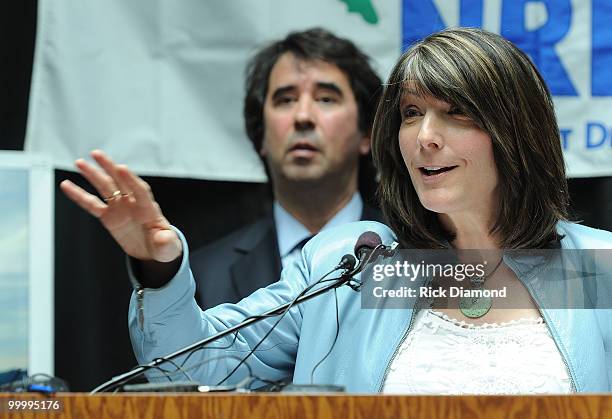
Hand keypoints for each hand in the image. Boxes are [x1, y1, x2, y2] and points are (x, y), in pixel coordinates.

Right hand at [60, 150, 181, 262]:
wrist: (153, 252)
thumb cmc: (163, 246)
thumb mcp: (169, 247)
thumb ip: (166, 242)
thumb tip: (163, 238)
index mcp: (149, 209)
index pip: (140, 190)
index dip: (131, 180)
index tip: (122, 168)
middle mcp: (133, 204)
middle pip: (120, 182)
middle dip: (109, 168)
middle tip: (97, 154)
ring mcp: (120, 208)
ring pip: (105, 188)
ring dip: (93, 175)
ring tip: (80, 163)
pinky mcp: (108, 216)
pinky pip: (91, 204)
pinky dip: (79, 195)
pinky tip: (67, 185)